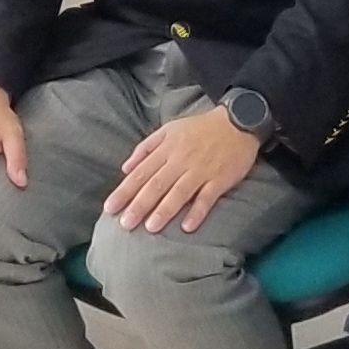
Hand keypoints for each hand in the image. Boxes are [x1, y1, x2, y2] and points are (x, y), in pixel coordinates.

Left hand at [105, 107, 261, 233]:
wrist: (238, 121)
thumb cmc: (200, 128)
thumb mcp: (169, 129)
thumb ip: (146, 147)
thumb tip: (125, 168)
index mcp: (167, 148)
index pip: (141, 173)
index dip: (124, 191)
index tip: (109, 208)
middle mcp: (181, 160)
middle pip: (156, 185)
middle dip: (139, 204)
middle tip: (124, 224)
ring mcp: (201, 170)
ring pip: (179, 192)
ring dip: (164, 210)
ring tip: (151, 228)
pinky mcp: (220, 179)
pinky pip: (207, 198)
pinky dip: (197, 212)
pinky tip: (188, 227)